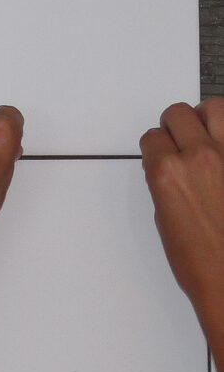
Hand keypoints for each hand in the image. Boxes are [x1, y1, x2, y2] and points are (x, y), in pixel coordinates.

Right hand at [140, 100, 223, 314]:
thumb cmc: (204, 264)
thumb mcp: (167, 222)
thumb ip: (168, 186)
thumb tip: (174, 171)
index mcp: (168, 173)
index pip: (153, 137)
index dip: (156, 145)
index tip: (162, 151)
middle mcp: (200, 157)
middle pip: (180, 113)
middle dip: (177, 124)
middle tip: (182, 137)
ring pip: (217, 107)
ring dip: (209, 116)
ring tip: (211, 132)